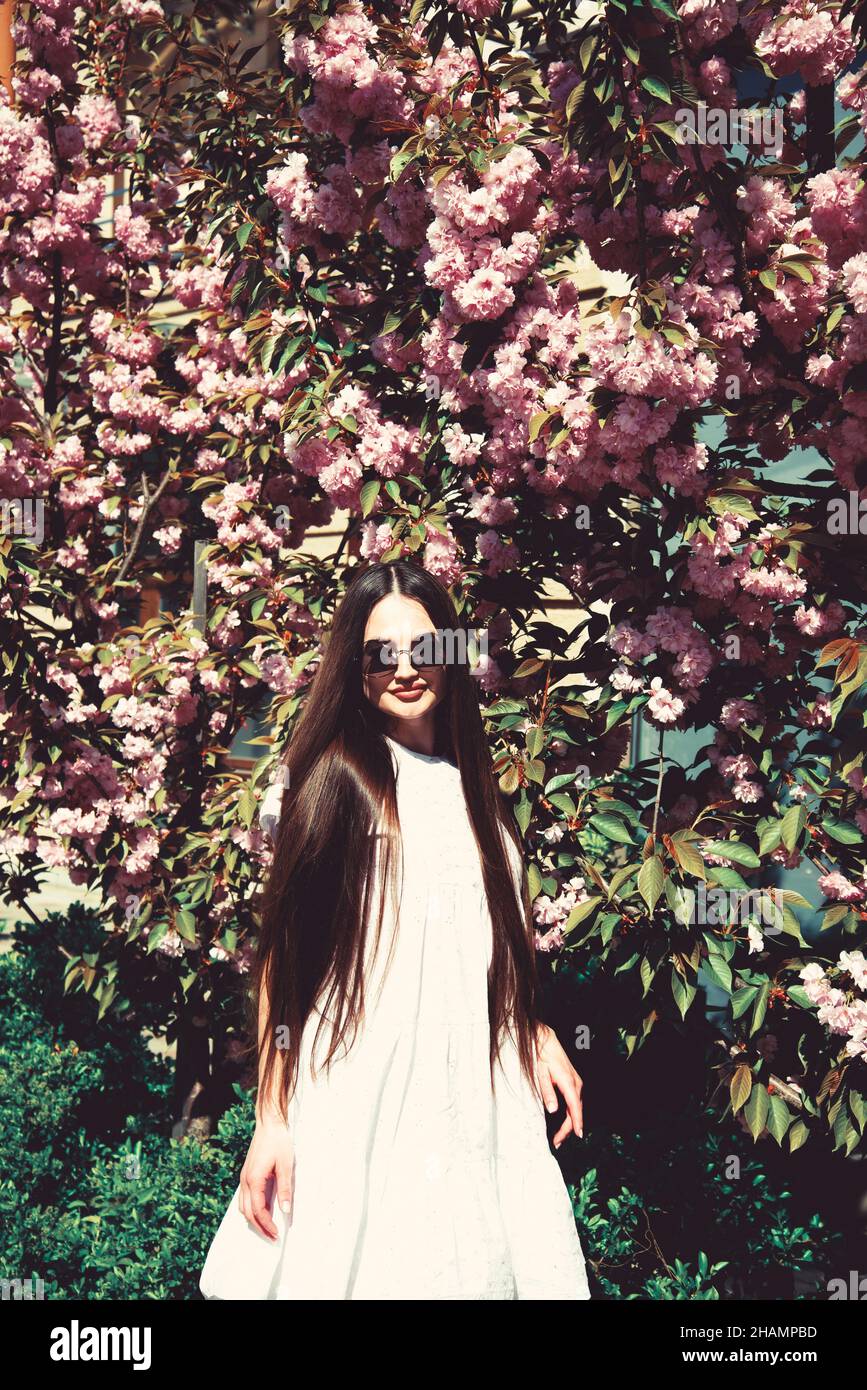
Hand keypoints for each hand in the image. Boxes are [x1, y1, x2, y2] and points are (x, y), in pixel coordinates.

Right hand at [238, 1117, 294, 1240]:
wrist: (269, 1124)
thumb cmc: (278, 1142)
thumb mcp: (285, 1166)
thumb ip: (285, 1189)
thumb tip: (286, 1211)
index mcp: (254, 1180)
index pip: (258, 1211)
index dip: (267, 1224)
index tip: (277, 1233)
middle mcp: (245, 1181)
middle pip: (248, 1213)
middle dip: (260, 1227)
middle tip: (273, 1237)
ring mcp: (244, 1178)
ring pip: (243, 1207)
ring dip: (254, 1220)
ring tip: (267, 1228)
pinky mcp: (246, 1174)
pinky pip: (244, 1198)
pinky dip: (251, 1209)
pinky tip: (262, 1211)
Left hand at [535, 1023, 584, 1147]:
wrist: (544, 1040)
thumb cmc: (540, 1055)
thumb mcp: (539, 1073)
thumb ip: (547, 1091)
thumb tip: (554, 1110)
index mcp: (568, 1081)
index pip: (575, 1107)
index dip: (577, 1122)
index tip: (578, 1135)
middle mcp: (576, 1083)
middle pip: (576, 1111)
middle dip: (569, 1129)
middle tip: (557, 1143)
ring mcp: (576, 1082)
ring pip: (576, 1107)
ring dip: (569, 1123)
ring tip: (559, 1137)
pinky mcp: (573, 1082)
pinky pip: (574, 1102)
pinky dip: (570, 1114)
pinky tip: (564, 1122)